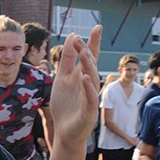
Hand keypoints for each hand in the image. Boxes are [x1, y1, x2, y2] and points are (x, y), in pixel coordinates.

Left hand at [49, 26, 101, 149]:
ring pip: (92, 79)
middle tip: (80, 39)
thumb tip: (72, 37)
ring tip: (84, 53)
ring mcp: (90, 98)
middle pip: (91, 65)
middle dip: (87, 52)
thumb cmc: (65, 106)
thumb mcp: (62, 78)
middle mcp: (89, 85)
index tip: (97, 27)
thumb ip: (67, 59)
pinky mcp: (89, 112)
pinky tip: (84, 78)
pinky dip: (88, 88)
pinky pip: (90, 98)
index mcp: (82, 76)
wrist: (64, 132)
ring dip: (88, 66)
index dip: (93, 42)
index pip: (89, 56)